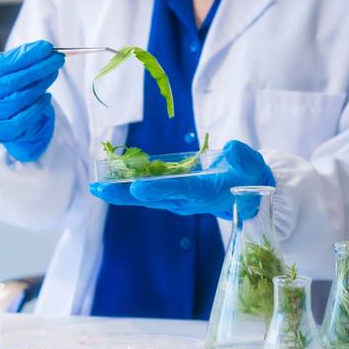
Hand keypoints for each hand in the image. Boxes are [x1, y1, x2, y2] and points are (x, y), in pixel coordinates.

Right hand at [0, 40, 64, 161]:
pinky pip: (24, 118)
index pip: (4, 64)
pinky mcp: (3, 133)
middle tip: (57, 58)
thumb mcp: (6, 71)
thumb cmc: (5, 87)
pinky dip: (38, 106)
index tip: (46, 47)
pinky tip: (47, 96)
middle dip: (38, 68)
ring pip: (20, 99)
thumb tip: (44, 50)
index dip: (27, 55)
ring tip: (53, 73)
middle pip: (13, 82)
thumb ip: (20, 60)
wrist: (0, 117)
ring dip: (41, 84)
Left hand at [89, 140, 275, 219]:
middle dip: (125, 194)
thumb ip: (243, 157)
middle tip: (100, 189)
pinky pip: (148, 192)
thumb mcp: (253, 166)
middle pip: (153, 197)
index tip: (137, 188)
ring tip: (96, 187)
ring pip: (146, 197)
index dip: (158, 189)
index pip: (180, 190)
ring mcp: (177, 199)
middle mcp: (187, 199)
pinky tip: (108, 182)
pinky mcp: (172, 195)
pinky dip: (128, 188)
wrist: (248, 197)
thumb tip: (231, 149)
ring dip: (120, 193)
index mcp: (205, 191)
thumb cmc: (250, 178)